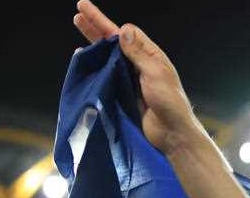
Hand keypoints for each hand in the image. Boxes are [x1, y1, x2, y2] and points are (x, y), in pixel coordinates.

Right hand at [73, 0, 204, 156]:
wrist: (171, 133)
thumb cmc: (170, 102)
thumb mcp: (156, 73)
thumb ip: (139, 53)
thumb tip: (123, 29)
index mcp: (150, 57)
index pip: (126, 33)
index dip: (106, 22)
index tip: (90, 12)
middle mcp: (139, 65)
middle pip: (113, 42)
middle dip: (96, 27)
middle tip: (78, 12)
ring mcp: (130, 80)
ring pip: (108, 57)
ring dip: (93, 43)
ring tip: (79, 27)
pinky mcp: (123, 94)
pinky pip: (105, 76)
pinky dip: (95, 66)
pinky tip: (84, 58)